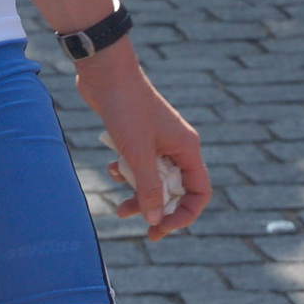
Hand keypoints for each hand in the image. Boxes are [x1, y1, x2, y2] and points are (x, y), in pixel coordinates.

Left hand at [75, 42, 209, 239]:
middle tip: (144, 230)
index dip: (185, 214)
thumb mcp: (138, 153)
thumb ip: (148, 188)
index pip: (199, 192)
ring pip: (153, 179)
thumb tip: (155, 220)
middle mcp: (176, 145)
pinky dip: (126, 172)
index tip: (163, 228)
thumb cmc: (125, 108)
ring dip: (138, 194)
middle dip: (158, 209)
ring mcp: (156, 140)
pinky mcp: (137, 135)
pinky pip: (137, 164)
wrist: (104, 72)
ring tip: (120, 209)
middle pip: (175, 189)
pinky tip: (111, 168)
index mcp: (186, 148)